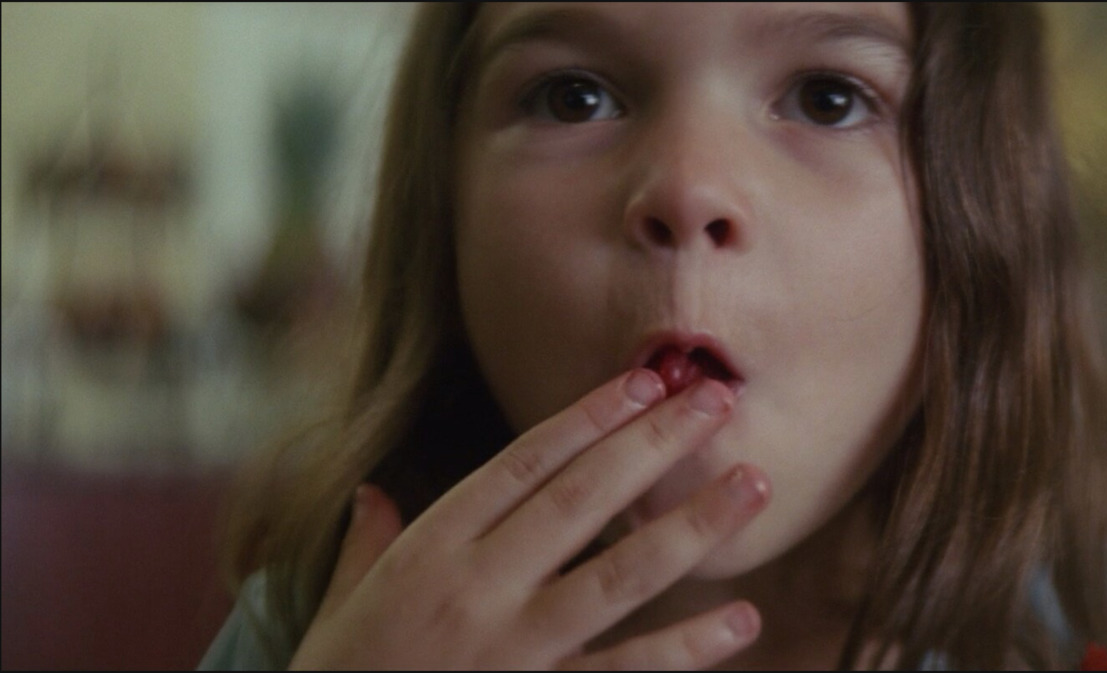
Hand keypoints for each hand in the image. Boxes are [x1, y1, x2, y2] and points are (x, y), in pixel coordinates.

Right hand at [288, 371, 768, 669]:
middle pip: (580, 501)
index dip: (586, 419)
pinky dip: (686, 649)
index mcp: (429, 551)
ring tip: (751, 485)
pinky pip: (624, 671)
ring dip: (690, 526)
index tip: (642, 382)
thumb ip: (366, 544)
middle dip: (652, 445)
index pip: (520, 466)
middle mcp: (475, 590)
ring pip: (618, 576)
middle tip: (715, 400)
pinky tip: (742, 619)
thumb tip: (371, 493)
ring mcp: (513, 651)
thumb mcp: (338, 606)